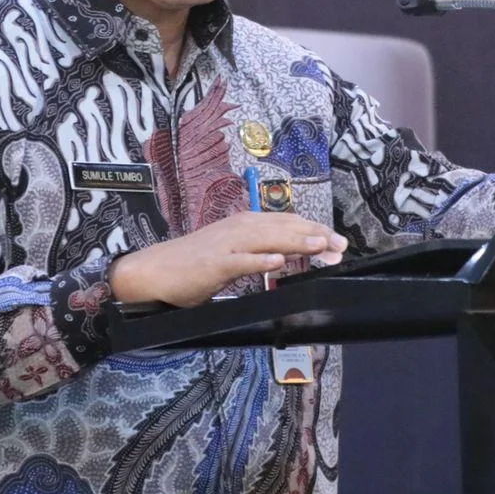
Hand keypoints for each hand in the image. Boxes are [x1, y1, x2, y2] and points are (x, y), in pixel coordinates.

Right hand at [108, 212, 347, 306]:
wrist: (154, 271)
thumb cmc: (193, 264)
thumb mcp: (232, 254)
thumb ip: (259, 252)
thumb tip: (288, 254)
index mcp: (244, 225)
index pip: (286, 222)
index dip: (314, 230)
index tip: (337, 242)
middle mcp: (238, 229)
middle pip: (283, 228)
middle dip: (315, 235)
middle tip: (340, 245)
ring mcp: (226, 246)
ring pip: (266, 239)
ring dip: (295, 241)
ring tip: (320, 244)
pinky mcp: (214, 264)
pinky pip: (240, 262)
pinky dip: (259, 260)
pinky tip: (277, 261)